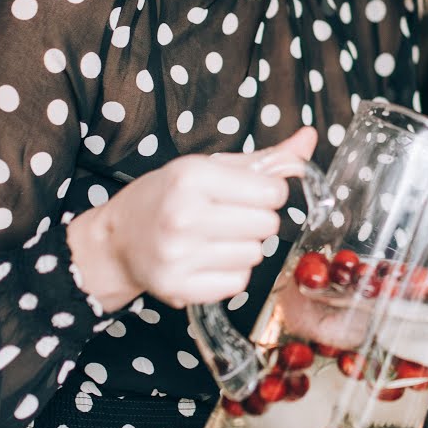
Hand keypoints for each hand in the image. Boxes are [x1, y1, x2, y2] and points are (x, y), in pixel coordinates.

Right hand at [67, 128, 316, 310]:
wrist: (117, 240)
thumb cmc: (166, 197)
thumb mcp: (208, 167)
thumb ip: (266, 159)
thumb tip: (310, 138)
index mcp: (192, 177)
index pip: (272, 191)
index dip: (268, 193)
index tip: (248, 194)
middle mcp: (184, 216)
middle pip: (268, 225)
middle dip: (257, 220)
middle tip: (229, 217)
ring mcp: (180, 255)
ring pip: (256, 255)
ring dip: (244, 247)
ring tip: (215, 238)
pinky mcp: (180, 288)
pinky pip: (239, 282)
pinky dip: (231, 273)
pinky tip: (208, 260)